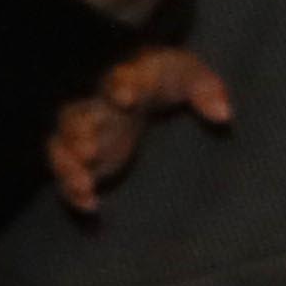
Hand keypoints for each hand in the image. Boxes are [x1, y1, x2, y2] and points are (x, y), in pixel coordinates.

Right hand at [43, 38, 219, 216]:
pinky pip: (68, 173)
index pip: (120, 79)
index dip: (121, 86)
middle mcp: (99, 108)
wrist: (149, 95)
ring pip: (62, 147)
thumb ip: (208, 90)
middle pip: (77, 116)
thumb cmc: (171, 82)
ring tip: (84, 187)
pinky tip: (90, 206)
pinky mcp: (86, 159)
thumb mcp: (193, 78)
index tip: (128, 99)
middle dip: (79, 133)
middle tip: (88, 151)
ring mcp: (88, 134)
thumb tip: (224, 115)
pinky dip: (72, 190)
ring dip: (68, 166)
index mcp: (127, 81)